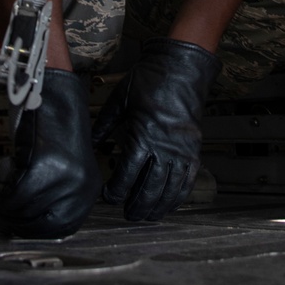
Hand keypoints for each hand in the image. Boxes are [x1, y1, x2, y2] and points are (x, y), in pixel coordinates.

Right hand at [0, 67, 100, 238]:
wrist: (48, 87)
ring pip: (22, 210)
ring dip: (4, 200)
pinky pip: (13, 192)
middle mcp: (80, 185)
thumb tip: (19, 224)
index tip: (14, 226)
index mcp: (89, 188)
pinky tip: (3, 170)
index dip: (32, 230)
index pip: (61, 228)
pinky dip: (1, 187)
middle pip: (39, 225)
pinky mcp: (42, 165)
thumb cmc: (50, 124)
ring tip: (2, 180)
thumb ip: (48, 195)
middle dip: (13, 220)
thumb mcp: (61, 167)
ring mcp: (63, 176)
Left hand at [96, 38, 219, 222]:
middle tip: (128, 215)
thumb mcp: (120, 101)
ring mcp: (182, 150)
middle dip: (137, 205)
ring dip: (158, 206)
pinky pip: (188, 179)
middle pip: (149, 188)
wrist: (181, 68)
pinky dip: (179, 195)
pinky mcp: (194, 148)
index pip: (127, 175)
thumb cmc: (150, 80)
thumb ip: (104, 125)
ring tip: (148, 216)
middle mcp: (164, 148)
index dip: (116, 191)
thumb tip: (90, 142)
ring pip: (169, 189)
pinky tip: (171, 203)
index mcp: (142, 136)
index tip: (109, 197)